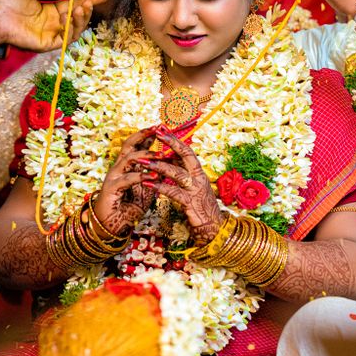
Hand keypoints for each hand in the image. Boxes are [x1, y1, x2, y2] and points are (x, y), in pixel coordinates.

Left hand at [0, 0, 105, 50]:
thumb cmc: (8, 2)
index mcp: (51, 10)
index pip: (74, 6)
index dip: (88, 2)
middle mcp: (54, 23)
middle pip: (78, 19)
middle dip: (88, 10)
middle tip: (91, 1)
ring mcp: (52, 34)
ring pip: (75, 30)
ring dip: (82, 19)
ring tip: (82, 8)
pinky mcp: (48, 44)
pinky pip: (66, 39)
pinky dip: (70, 29)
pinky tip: (66, 16)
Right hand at [94, 128, 160, 235]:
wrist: (113, 225)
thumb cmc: (129, 206)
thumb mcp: (148, 189)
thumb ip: (156, 176)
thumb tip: (171, 165)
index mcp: (127, 166)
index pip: (137, 145)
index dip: (148, 135)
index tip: (161, 126)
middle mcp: (119, 167)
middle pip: (129, 144)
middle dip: (143, 135)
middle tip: (157, 129)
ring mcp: (113, 176)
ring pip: (128, 159)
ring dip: (145, 155)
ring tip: (161, 155)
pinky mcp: (111, 188)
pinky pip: (126, 179)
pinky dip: (140, 176)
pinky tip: (152, 177)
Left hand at [141, 130, 223, 246]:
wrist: (213, 227)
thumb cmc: (200, 206)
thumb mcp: (193, 186)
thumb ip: (183, 172)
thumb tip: (170, 157)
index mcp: (198, 172)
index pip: (187, 151)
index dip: (175, 139)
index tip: (162, 128)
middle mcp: (198, 178)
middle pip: (185, 155)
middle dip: (171, 143)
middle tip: (157, 133)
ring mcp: (195, 189)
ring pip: (176, 173)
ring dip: (158, 166)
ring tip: (142, 160)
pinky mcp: (190, 203)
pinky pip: (172, 192)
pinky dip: (159, 186)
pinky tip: (147, 182)